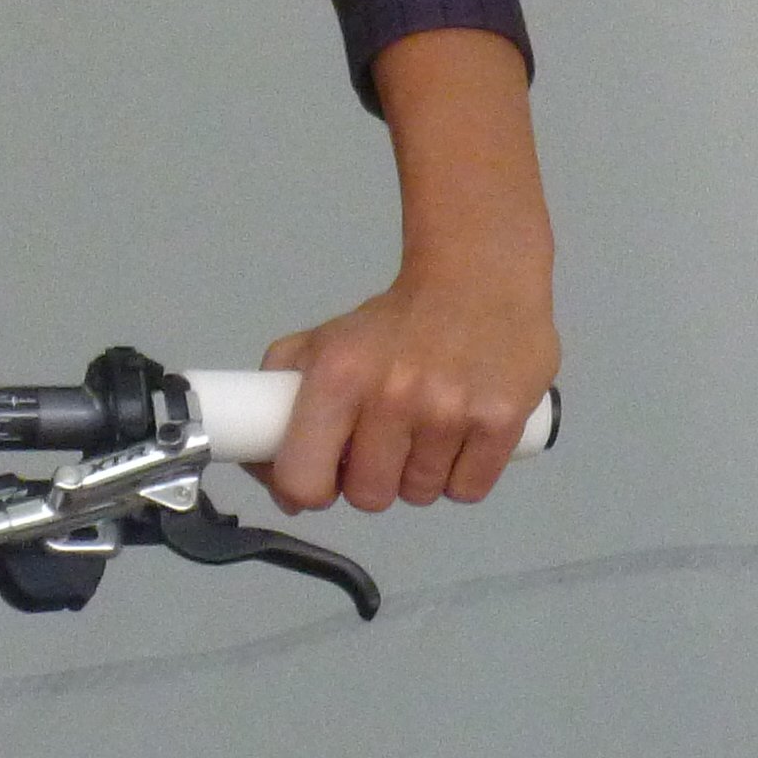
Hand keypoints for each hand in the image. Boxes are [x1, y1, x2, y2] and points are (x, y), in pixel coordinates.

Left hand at [263, 26, 557, 513]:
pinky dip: (463, 474)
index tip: (309, 478)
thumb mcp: (333, 331)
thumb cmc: (404, 303)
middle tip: (378, 443)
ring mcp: (452, 407)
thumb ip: (291, 380)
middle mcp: (396, 389)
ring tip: (422, 427)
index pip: (303, 473)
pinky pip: (469, 488)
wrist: (488, 262)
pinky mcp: (503, 420)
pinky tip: (460, 436)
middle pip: (367, 495)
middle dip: (370, 478)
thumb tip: (254, 442)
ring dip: (418, 473)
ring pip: (419, 493)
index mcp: (344, 367)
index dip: (301, 487)